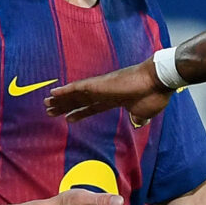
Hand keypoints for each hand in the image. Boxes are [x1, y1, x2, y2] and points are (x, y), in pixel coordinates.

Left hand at [46, 60, 174, 124]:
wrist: (159, 80)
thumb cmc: (155, 95)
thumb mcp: (145, 112)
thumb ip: (139, 118)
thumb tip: (137, 123)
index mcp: (116, 99)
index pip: (93, 107)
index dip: (80, 112)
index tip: (69, 118)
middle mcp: (105, 92)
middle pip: (80, 100)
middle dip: (66, 106)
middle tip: (50, 111)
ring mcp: (101, 87)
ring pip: (76, 94)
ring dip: (61, 100)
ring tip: (46, 104)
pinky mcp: (99, 85)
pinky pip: (78, 88)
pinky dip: (65, 91)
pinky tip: (53, 93)